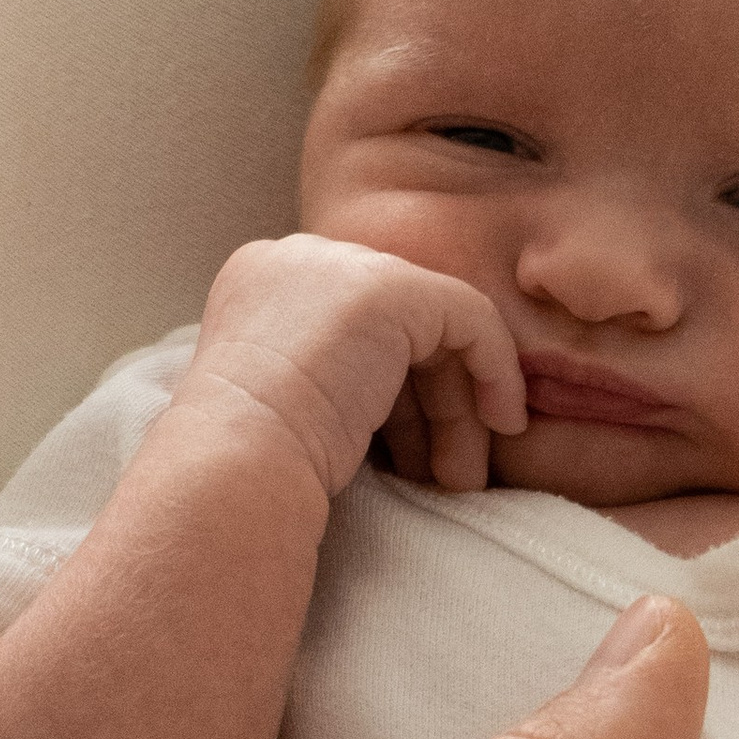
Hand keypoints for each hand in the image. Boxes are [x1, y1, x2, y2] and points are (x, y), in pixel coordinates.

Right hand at [181, 233, 526, 497]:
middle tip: (448, 473)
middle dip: (429, 404)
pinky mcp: (389, 289)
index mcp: (261, 284)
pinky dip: (495, 369)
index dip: (391, 391)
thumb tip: (387, 406)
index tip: (408, 456)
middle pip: (393, 325)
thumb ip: (333, 380)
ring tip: (464, 478)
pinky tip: (501, 423)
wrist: (236, 463)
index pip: (350, 326)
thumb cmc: (253, 464)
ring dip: (458, 407)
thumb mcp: (287, 406)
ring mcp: (341, 267)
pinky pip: (469, 316)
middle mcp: (296, 261)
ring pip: (432, 327)